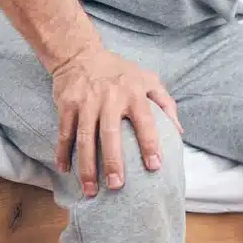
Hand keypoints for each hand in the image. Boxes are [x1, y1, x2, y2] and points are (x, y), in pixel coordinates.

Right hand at [49, 46, 180, 197]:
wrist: (80, 53)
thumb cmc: (119, 72)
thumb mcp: (148, 79)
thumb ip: (165, 103)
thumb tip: (179, 132)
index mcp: (133, 92)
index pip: (145, 121)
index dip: (150, 144)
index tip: (154, 166)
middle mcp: (109, 97)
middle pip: (110, 134)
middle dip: (113, 161)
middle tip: (117, 186)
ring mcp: (86, 101)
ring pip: (84, 138)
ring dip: (87, 166)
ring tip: (91, 190)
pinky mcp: (67, 104)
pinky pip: (64, 133)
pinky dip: (63, 152)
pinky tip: (66, 170)